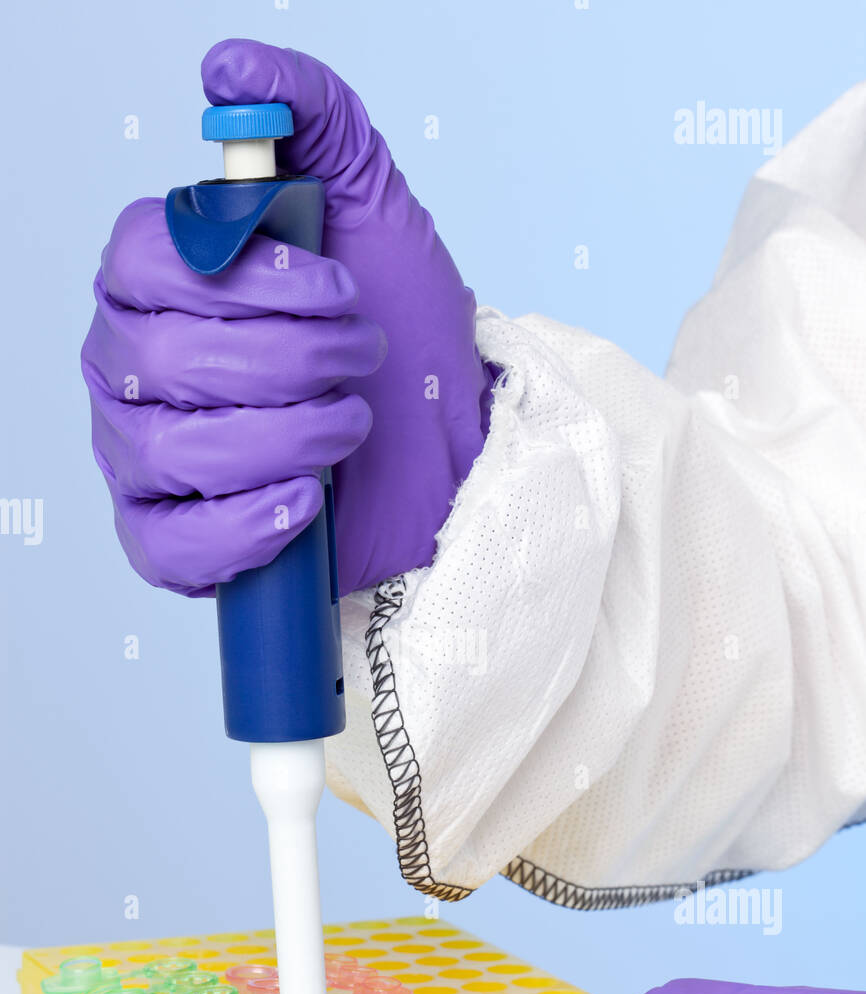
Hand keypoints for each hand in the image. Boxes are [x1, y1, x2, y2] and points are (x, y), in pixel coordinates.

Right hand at [81, 38, 489, 596]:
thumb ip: (313, 119)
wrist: (448, 448)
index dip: (242, 276)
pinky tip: (308, 502)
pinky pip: (175, 543)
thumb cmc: (400, 334)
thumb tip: (232, 66)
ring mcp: (142, 457)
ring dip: (286, 435)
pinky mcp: (169, 541)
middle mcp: (130, 365)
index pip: (144, 259)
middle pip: (164, 356)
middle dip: (289, 359)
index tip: (332, 288)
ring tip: (349, 426)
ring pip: (176, 450)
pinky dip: (248, 525)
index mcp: (158, 280)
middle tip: (359, 355)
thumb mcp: (372, 208)